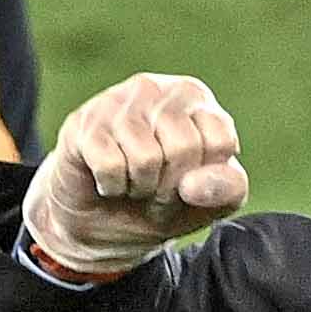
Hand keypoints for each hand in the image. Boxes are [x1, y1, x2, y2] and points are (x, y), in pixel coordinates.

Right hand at [28, 73, 251, 275]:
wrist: (100, 223)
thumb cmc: (161, 201)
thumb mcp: (211, 201)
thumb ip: (227, 188)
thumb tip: (195, 184)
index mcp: (195, 97)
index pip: (221, 141)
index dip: (205, 178)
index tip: (189, 181)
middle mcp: (157, 88)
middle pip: (183, 148)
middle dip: (170, 185)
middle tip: (154, 186)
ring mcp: (116, 100)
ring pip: (146, 158)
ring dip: (140, 187)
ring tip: (131, 181)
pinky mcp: (83, 123)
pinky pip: (110, 165)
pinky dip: (111, 186)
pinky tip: (106, 179)